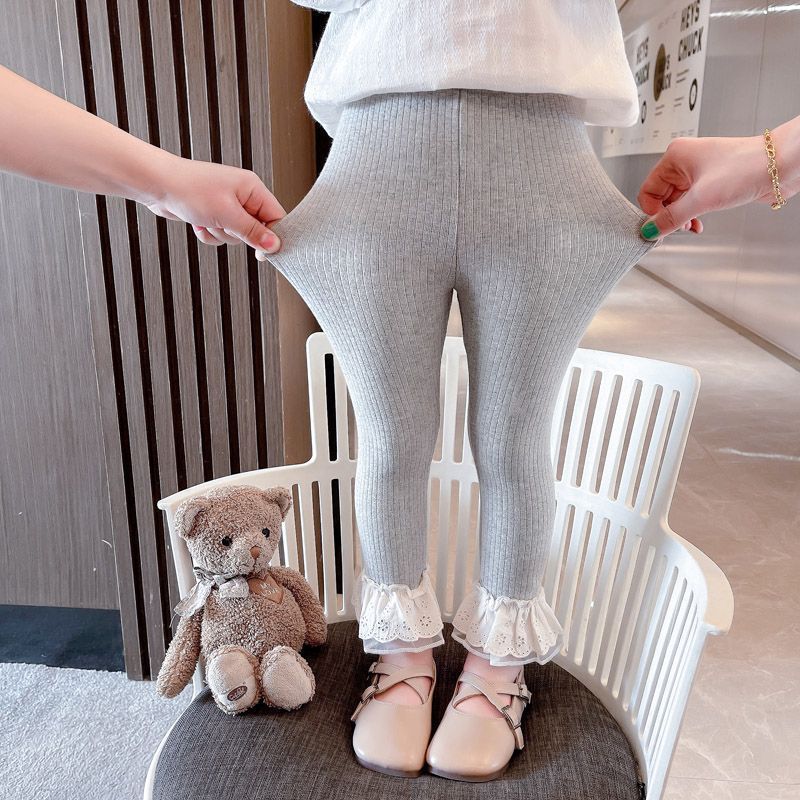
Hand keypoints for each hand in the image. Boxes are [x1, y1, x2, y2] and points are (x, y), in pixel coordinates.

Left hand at [140, 153, 286, 255]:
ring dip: (220, 234)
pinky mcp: (213, 213)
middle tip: (224, 224)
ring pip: (236, 235)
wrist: (157, 184)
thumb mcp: (228, 214)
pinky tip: (198, 222)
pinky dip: (209, 233)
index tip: (265, 252)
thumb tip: (274, 245)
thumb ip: (253, 232)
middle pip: (256, 230)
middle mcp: (242, 195)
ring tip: (207, 219)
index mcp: (252, 188)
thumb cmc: (190, 189)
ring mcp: (227, 205)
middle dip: (237, 234)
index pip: (276, 217)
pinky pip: (220, 234)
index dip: (272, 237)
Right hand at [637, 132, 798, 240]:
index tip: (658, 228)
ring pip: (677, 202)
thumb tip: (650, 230)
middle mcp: (685, 162)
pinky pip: (692, 202)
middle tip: (678, 229)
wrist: (780, 166)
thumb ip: (671, 218)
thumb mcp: (701, 198)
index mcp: (675, 156)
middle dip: (669, 216)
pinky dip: (693, 215)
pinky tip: (699, 223)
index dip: (652, 211)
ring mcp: (699, 172)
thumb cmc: (747, 167)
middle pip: (661, 197)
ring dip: (682, 218)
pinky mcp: (712, 182)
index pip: (648, 189)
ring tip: (691, 226)